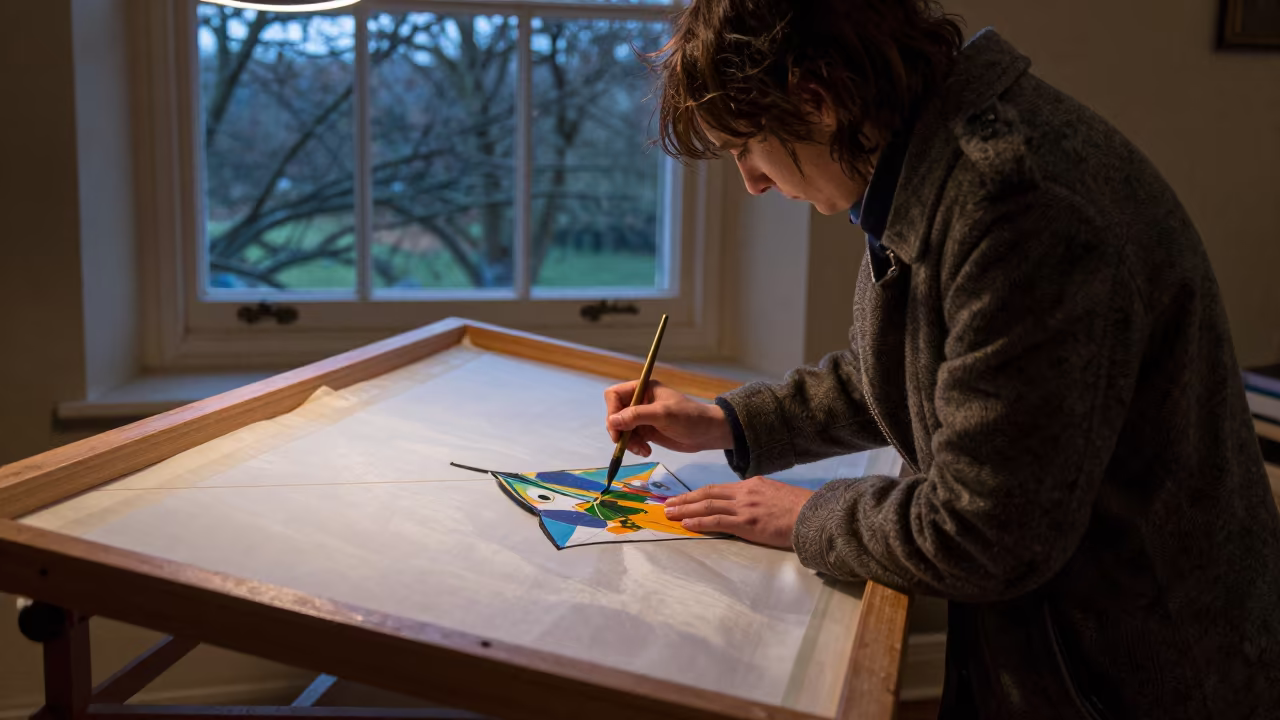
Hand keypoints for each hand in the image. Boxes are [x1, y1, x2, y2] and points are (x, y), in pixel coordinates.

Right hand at [604, 380, 732, 455]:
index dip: (612, 410)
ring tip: (642, 450)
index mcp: (643, 389)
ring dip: (628, 442)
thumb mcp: (663, 414)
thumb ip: (637, 416)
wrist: (708, 433)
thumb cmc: (689, 417)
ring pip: (622, 429)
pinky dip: (635, 447)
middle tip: (625, 443)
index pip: (614, 395)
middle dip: (619, 430)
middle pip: (615, 414)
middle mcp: (640, 401)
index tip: (617, 427)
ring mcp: (642, 417)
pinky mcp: (647, 431)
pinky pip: (631, 439)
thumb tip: (612, 421)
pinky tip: (647, 451)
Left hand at [662, 476, 811, 548]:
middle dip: (685, 499)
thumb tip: (748, 506)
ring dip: (686, 510)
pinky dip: (699, 522)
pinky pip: (717, 521)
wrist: (814, 515)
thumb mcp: (776, 494)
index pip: (718, 488)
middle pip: (707, 493)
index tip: (684, 498)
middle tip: (668, 504)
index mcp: (752, 484)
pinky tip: (686, 524)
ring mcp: (744, 507)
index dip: (698, 493)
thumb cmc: (800, 509)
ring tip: (670, 514)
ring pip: (707, 506)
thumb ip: (759, 497)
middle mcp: (744, 492)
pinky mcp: (747, 523)